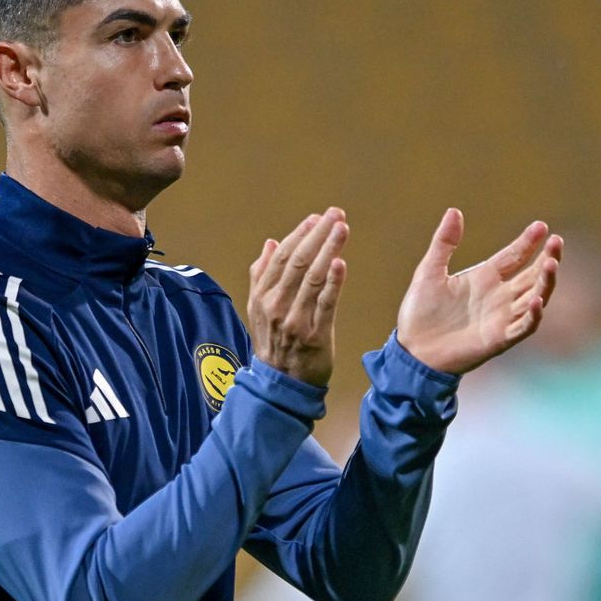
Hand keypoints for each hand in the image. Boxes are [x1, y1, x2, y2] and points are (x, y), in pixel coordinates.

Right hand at [247, 208, 349, 387]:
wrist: (280, 385)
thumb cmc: (273, 343)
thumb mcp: (259, 309)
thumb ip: (262, 275)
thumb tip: (270, 243)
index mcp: (262, 296)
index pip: (281, 257)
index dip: (299, 234)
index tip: (315, 218)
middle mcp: (276, 305)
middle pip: (297, 261)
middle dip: (318, 234)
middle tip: (335, 214)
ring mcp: (295, 320)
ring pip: (312, 277)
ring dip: (328, 249)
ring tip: (342, 229)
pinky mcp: (315, 335)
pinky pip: (325, 304)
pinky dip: (332, 283)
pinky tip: (341, 263)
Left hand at [397, 208, 561, 374]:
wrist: (412, 349)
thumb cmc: (420, 312)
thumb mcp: (429, 271)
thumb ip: (444, 243)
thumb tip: (454, 211)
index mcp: (485, 278)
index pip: (514, 256)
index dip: (528, 242)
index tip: (541, 226)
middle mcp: (499, 297)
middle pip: (532, 275)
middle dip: (547, 258)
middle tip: (556, 242)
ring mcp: (501, 318)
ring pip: (534, 297)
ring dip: (545, 282)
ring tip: (552, 263)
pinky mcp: (498, 339)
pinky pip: (523, 326)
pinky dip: (532, 315)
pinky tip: (537, 300)